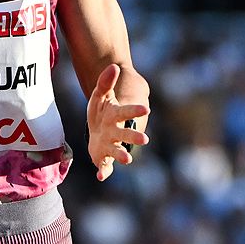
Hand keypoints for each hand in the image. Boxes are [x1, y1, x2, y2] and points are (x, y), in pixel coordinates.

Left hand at [85, 62, 150, 182]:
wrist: (99, 125)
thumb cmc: (103, 109)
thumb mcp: (100, 94)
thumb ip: (105, 81)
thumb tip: (113, 66)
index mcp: (117, 115)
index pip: (127, 112)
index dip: (135, 111)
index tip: (145, 109)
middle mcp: (117, 132)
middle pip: (126, 134)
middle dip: (134, 137)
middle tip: (144, 139)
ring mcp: (111, 145)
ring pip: (117, 151)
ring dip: (122, 155)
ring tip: (128, 159)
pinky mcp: (103, 156)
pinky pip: (105, 166)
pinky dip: (104, 171)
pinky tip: (100, 176)